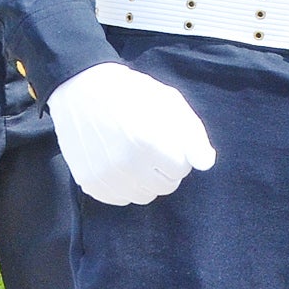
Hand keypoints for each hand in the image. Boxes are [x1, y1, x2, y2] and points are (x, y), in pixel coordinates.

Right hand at [49, 63, 217, 206]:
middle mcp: (126, 163)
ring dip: (145, 180)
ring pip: (143, 196)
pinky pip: (119, 199)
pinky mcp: (89, 182)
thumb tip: (205, 164)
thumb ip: (193, 135)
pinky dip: (123, 186)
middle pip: (165, 186)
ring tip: (134, 154)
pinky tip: (118, 163)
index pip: (182, 169)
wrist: (82, 89)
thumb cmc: (133, 94)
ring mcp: (105, 175)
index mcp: (150, 141)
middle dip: (164, 169)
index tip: (166, 139)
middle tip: (150, 146)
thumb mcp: (170, 102)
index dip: (178, 153)